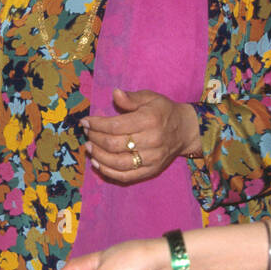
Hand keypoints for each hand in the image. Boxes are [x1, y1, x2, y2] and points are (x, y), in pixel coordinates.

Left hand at [82, 89, 202, 184]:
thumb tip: (115, 93)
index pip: (115, 126)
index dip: (96, 125)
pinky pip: (126, 176)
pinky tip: (98, 163)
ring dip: (98, 156)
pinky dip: (108, 172)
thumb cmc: (164, 111)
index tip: (85, 122)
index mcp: (149, 120)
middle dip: (95, 138)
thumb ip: (131, 98)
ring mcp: (152, 159)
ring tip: (89, 147)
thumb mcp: (150, 97)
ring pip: (117, 162)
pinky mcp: (151, 171)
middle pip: (114, 144)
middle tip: (86, 133)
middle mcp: (151, 141)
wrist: (185, 130)